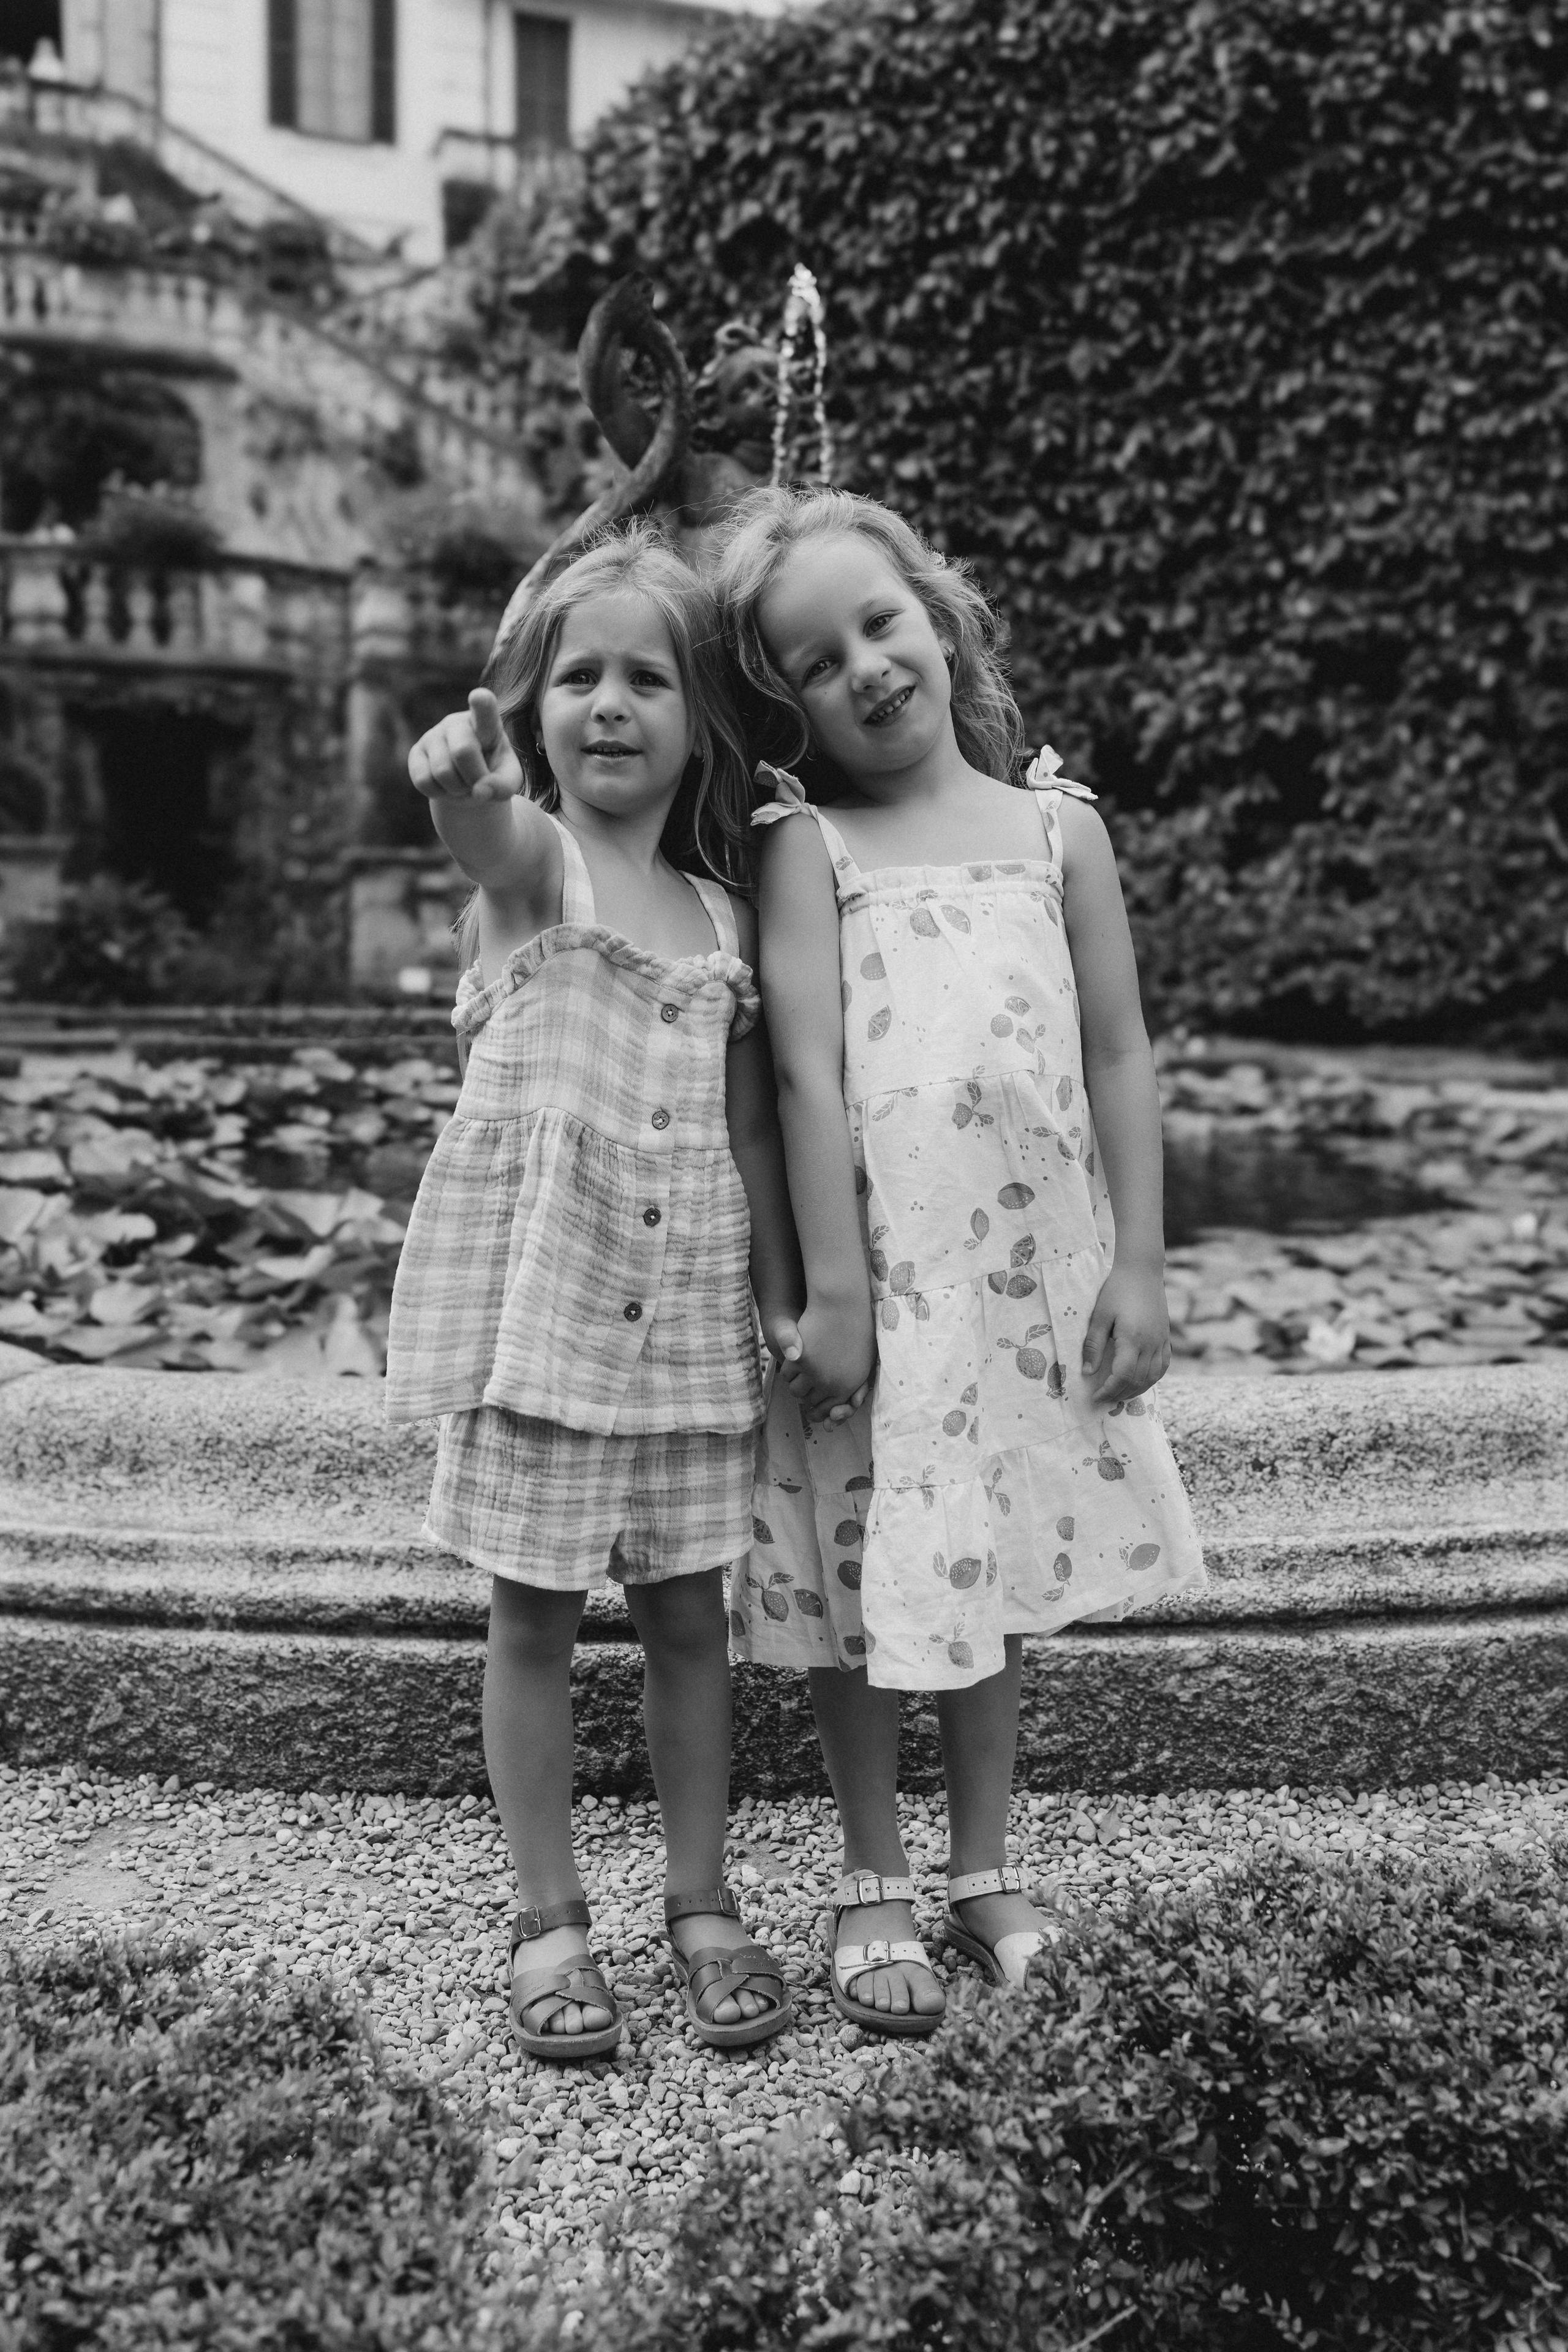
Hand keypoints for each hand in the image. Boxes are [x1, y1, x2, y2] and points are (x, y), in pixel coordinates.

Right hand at [408, 688, 523, 802]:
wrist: (467, 785)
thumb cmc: (492, 776)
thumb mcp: (508, 782)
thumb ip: (502, 787)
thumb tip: (479, 792)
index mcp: (486, 723)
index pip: (484, 707)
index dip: (482, 702)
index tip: (479, 697)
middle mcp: (457, 722)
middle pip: (463, 750)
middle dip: (474, 777)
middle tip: (479, 784)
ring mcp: (433, 735)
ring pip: (442, 771)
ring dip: (457, 789)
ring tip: (463, 784)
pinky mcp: (415, 753)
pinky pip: (424, 781)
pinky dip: (439, 793)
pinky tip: (445, 786)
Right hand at [763, 1298, 873, 1425]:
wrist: (842, 1305)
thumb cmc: (854, 1332)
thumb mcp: (860, 1362)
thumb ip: (848, 1388)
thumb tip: (831, 1422)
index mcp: (850, 1387)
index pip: (829, 1411)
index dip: (820, 1410)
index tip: (816, 1406)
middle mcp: (833, 1384)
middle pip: (810, 1403)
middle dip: (807, 1397)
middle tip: (807, 1387)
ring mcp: (817, 1374)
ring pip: (796, 1391)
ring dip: (797, 1385)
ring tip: (801, 1375)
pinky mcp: (802, 1361)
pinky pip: (788, 1375)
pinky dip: (788, 1371)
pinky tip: (794, 1362)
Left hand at [1081, 1261, 1170, 1403]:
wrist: (1142, 1270)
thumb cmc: (1116, 1290)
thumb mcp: (1099, 1316)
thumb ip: (1093, 1345)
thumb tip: (1087, 1372)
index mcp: (1133, 1339)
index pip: (1122, 1376)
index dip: (1108, 1391)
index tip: (1095, 1397)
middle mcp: (1151, 1344)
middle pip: (1138, 1381)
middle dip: (1120, 1394)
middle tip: (1104, 1399)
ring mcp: (1161, 1341)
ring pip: (1153, 1377)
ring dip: (1136, 1390)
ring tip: (1119, 1394)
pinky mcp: (1166, 1337)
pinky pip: (1163, 1366)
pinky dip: (1152, 1378)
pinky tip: (1141, 1381)